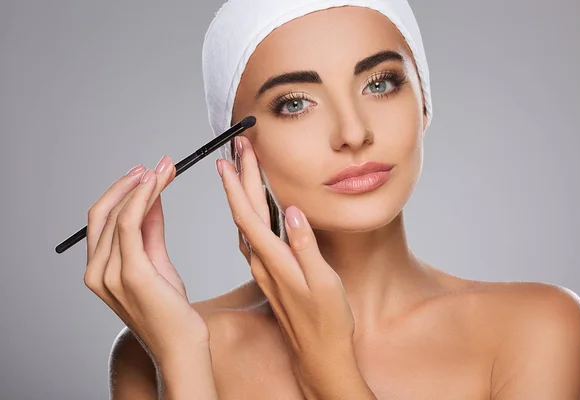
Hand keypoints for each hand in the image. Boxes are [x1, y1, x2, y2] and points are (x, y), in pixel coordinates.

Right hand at [83, 156, 208, 367]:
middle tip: (159, 166)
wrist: (180, 343)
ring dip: (143, 186)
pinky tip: (157, 185)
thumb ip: (149, 231)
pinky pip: (130, 225)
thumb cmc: (169, 308)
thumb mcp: (155, 261)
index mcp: (97, 270)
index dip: (121, 191)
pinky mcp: (131, 274)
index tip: (145, 174)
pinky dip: (142, 199)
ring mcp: (109, 274)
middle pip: (104, 212)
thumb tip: (150, 198)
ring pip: (117, 214)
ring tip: (164, 169)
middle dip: (131, 183)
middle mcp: (96, 272)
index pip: (101, 219)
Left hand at [219, 137, 355, 385]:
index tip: (229, 158)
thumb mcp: (323, 283)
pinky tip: (253, 208)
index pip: (248, 215)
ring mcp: (265, 268)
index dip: (237, 185)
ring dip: (242, 194)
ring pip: (247, 223)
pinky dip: (250, 214)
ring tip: (240, 169)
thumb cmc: (327, 322)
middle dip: (239, 178)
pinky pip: (254, 236)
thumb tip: (291, 212)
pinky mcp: (271, 274)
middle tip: (236, 149)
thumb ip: (306, 247)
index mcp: (274, 260)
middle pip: (244, 213)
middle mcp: (263, 262)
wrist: (319, 356)